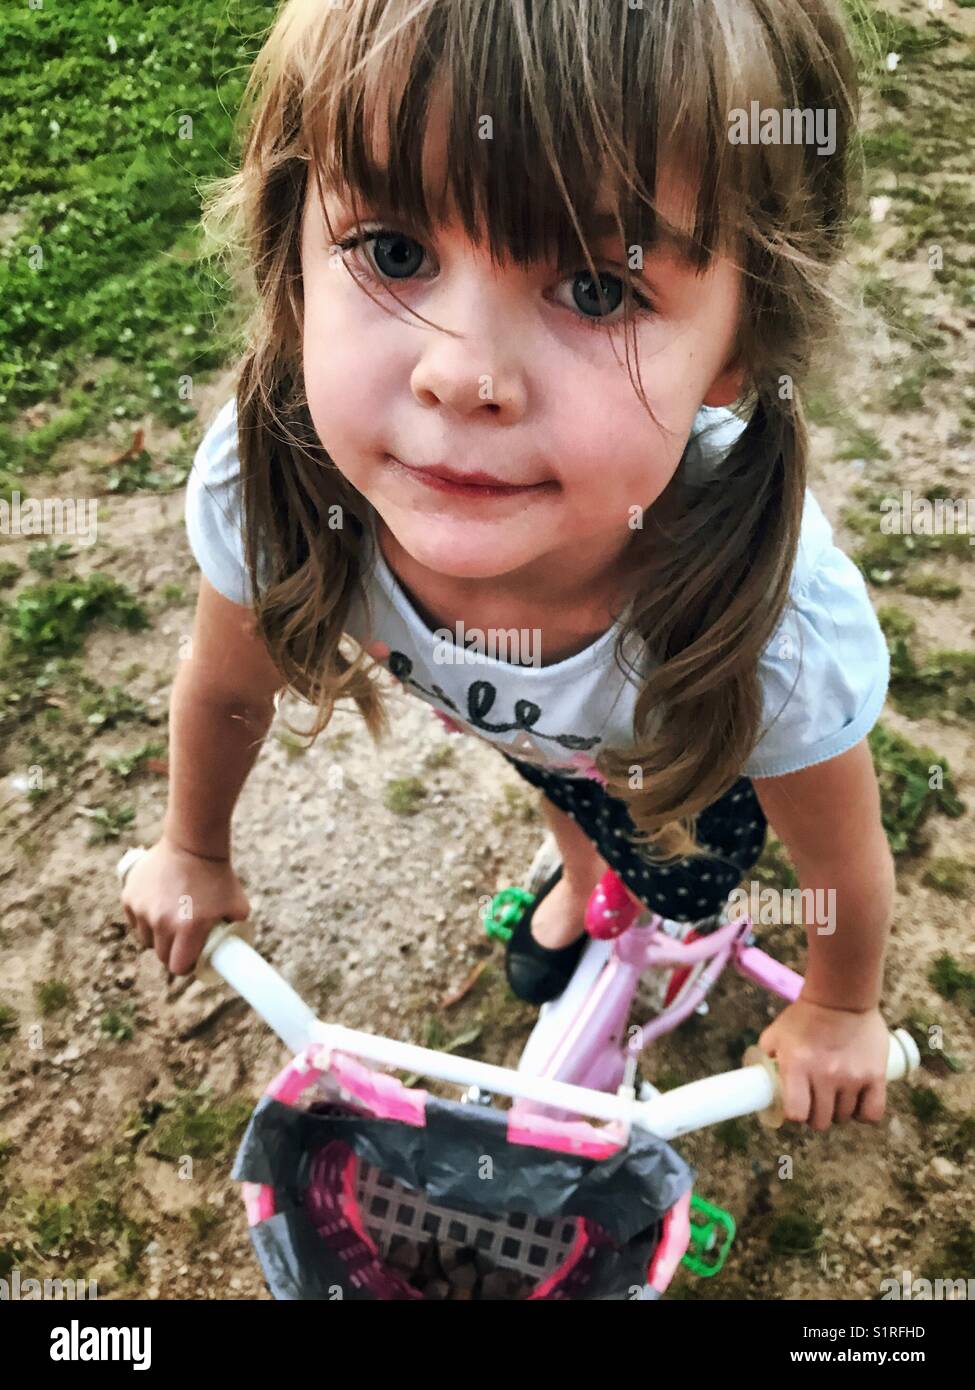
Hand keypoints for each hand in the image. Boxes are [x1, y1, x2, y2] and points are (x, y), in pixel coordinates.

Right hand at [121, 836, 250, 975]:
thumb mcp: (238, 905)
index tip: (192, 958)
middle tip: (184, 940)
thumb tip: (236, 949)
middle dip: (173, 952)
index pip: (178, 966)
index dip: (187, 965)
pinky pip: (135, 920)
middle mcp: (161, 922)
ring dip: (157, 935)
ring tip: (172, 919)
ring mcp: (143, 909)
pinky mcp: (129, 897)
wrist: (192, 843)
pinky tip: (158, 906)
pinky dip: (144, 918)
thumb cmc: (218, 875)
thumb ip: (236, 928)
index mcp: (188, 928)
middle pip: (161, 955)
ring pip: (146, 938)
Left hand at [758, 998, 888, 1130]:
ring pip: (845, 1116)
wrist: (841, 996)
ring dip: (838, 1110)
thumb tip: (762, 1074)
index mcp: (797, 1066)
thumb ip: (767, 1054)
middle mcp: (825, 1076)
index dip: (794, 1114)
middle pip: (821, 1121)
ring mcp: (852, 1078)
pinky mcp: (875, 1076)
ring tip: (836, 1095)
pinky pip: (872, 1113)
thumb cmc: (806, 1015)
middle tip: (816, 1102)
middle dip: (816, 1115)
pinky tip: (858, 1103)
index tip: (796, 1106)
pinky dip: (865, 1113)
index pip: (796, 1113)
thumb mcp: (777, 1032)